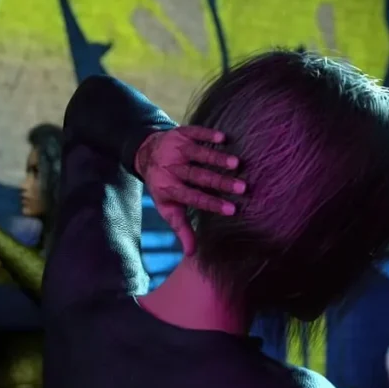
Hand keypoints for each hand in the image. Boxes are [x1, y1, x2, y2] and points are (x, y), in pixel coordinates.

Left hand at [135, 126, 244, 255]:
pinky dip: (208, 134)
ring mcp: (175, 149)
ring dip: (218, 159)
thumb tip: (191, 255)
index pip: (193, 197)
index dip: (212, 204)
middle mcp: (171, 168)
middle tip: (242, 188)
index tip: (232, 210)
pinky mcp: (180, 133)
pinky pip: (195, 133)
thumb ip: (181, 229)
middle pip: (199, 176)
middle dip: (221, 183)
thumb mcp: (168, 208)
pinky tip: (224, 138)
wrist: (146, 154)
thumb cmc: (164, 186)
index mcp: (169, 188)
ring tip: (237, 164)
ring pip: (199, 154)